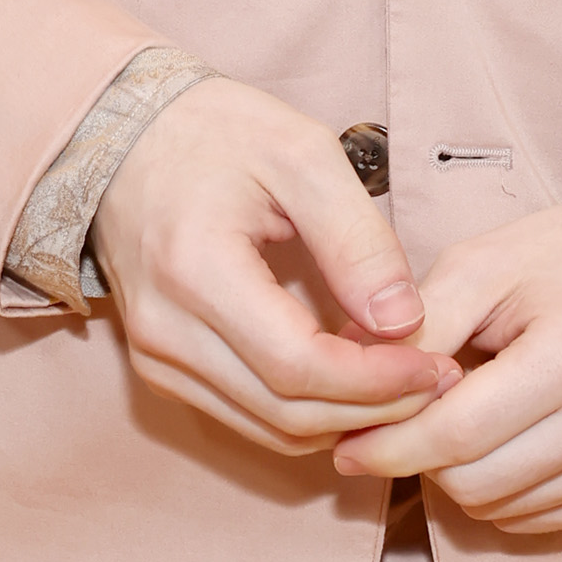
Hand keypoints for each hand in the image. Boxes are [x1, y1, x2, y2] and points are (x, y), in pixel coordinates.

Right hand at [91, 76, 459, 461]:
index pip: (297, 365)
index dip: (376, 381)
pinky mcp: (162, 368)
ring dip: (345, 420)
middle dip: (373, 409)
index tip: (433, 364)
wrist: (127, 139)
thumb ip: (356, 239)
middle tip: (435, 380)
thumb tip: (404, 321)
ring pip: (269, 428)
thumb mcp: (301, 155)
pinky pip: (246, 416)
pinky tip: (351, 382)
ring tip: (404, 383)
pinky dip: (306, 413)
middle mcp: (165, 329)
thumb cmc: (217, 133)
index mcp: (195, 269)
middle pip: (286, 412)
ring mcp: (156, 356)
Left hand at [330, 202, 561, 534]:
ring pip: (497, 509)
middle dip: (418, 458)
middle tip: (402, 418)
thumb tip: (353, 383)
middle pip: (473, 482)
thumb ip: (420, 325)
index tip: (345, 441)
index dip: (389, 444)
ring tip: (461, 414)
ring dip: (458, 474)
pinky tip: (502, 436)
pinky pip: (531, 519)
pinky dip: (498, 488)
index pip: (458, 433)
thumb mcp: (485, 263)